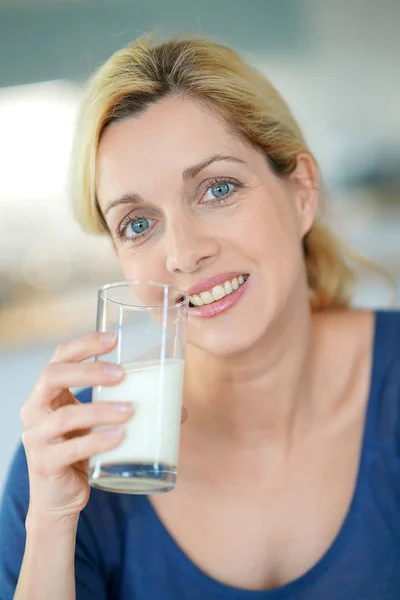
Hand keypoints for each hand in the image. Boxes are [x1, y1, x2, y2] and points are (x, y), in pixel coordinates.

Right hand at [20, 332, 131, 521]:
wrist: (60, 498)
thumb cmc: (82, 451)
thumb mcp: (97, 424)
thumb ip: (127, 410)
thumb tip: (180, 410)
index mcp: (48, 393)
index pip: (60, 358)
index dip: (84, 344)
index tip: (115, 339)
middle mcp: (35, 410)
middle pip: (53, 376)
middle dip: (89, 371)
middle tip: (122, 373)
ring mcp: (36, 438)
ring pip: (65, 416)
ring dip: (101, 410)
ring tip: (131, 410)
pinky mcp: (45, 464)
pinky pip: (70, 450)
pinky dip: (97, 441)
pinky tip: (120, 437)